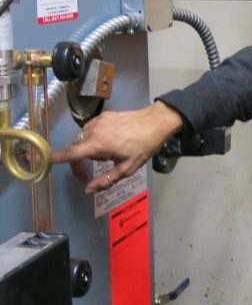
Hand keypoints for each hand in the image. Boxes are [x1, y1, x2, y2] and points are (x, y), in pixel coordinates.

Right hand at [52, 101, 183, 193]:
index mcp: (98, 144)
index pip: (70, 153)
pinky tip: (112, 141)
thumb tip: (88, 189)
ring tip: (111, 152)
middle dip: (82, 160)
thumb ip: (106, 180)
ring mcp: (98, 120)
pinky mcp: (103, 115)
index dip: (54, 158)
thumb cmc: (144, 146)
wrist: (157, 121)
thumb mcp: (128, 168)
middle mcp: (94, 130)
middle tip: (98, 168)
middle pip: (76, 148)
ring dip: (90, 148)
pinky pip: (92, 129)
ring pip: (84, 138)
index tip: (40, 161)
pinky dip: (96, 138)